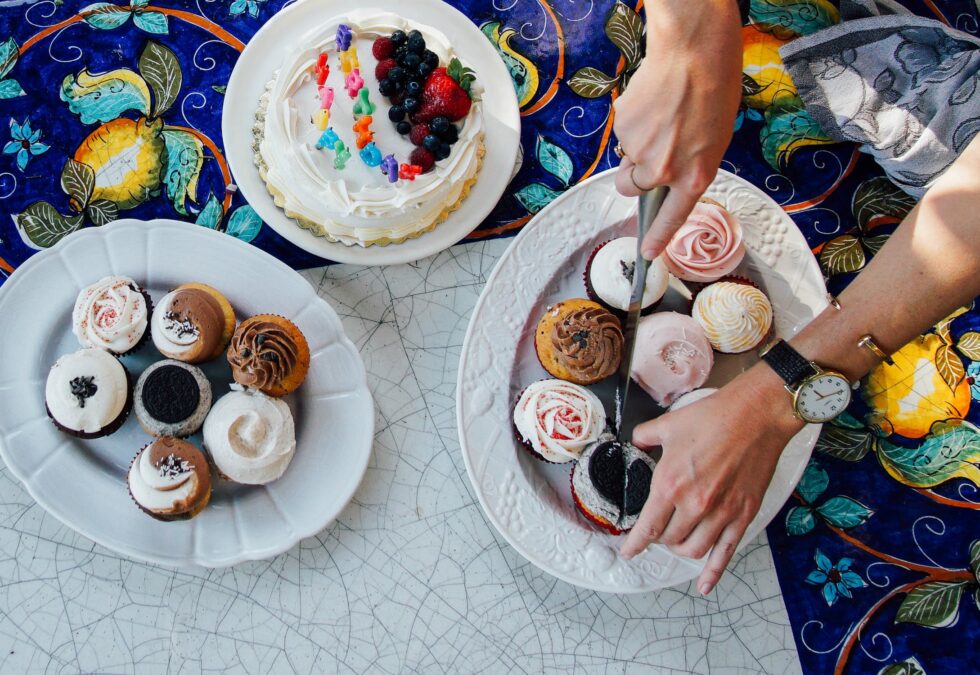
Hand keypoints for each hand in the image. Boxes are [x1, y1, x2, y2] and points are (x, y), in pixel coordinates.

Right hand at [612, 0, 742, 258]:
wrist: (693, 53)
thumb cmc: (713, 90)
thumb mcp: (713, 140)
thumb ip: (687, 166)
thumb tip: (660, 175)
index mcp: (694, 176)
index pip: (671, 217)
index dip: (657, 237)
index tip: (647, 254)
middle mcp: (664, 170)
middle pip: (630, 188)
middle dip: (632, 175)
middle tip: (648, 149)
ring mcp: (640, 151)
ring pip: (625, 159)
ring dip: (635, 145)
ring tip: (659, 116)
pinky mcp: (623, 129)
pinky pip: (621, 134)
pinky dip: (632, 123)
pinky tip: (651, 103)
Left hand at [621, 365, 804, 594]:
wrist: (757, 415)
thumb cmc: (714, 417)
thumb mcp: (668, 424)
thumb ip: (645, 437)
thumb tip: (636, 442)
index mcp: (671, 484)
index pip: (648, 527)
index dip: (635, 543)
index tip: (629, 550)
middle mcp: (695, 505)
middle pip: (669, 540)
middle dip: (660, 538)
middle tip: (659, 529)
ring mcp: (721, 513)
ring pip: (694, 550)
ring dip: (682, 549)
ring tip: (678, 540)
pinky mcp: (743, 515)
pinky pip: (726, 553)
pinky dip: (713, 573)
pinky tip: (704, 585)